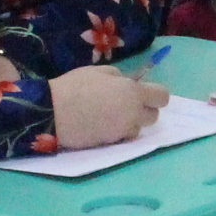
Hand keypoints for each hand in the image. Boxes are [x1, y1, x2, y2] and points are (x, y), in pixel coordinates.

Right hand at [51, 65, 167, 148]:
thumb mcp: (99, 72)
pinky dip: (117, 132)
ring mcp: (123, 131)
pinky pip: (123, 137)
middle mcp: (133, 114)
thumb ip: (119, 78)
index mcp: (133, 92)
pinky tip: (101, 126)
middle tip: (126, 105)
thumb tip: (127, 83)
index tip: (144, 94)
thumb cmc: (74, 86)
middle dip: (144, 110)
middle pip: (154, 116)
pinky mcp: (111, 144)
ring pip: (138, 129)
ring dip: (130, 123)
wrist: (53, 112)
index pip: (162, 97)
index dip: (155, 95)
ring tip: (110, 117)